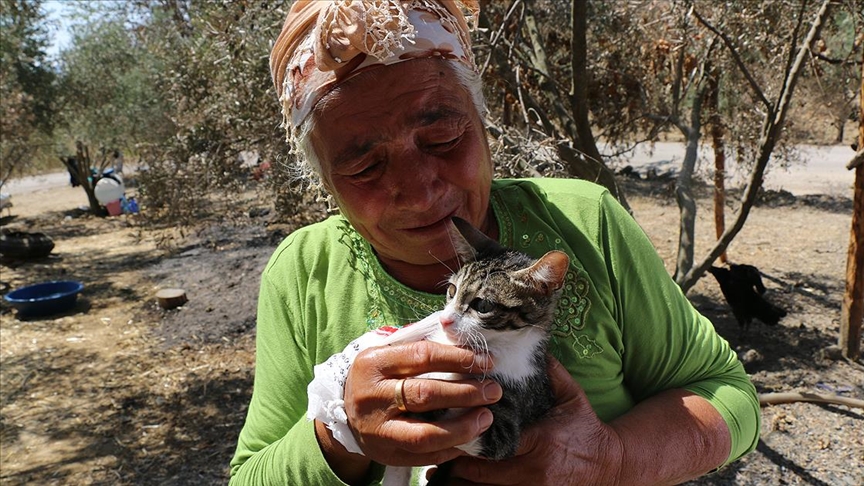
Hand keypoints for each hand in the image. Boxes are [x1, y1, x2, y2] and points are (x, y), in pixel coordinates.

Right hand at [343, 340, 502, 467]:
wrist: (345, 412)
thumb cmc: (378, 376)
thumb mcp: (389, 354)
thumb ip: (419, 344)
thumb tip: (463, 336)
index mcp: (373, 363)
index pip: (422, 356)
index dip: (458, 358)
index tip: (486, 362)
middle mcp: (371, 396)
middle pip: (426, 395)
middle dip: (466, 392)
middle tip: (493, 391)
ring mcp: (377, 429)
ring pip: (425, 434)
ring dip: (462, 427)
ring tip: (486, 418)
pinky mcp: (385, 454)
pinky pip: (424, 456)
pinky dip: (451, 448)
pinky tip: (469, 438)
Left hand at [443, 357, 623, 484]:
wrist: (611, 467)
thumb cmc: (586, 429)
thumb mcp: (572, 396)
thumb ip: (550, 371)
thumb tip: (527, 340)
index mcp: (540, 441)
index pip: (494, 442)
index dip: (469, 438)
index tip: (451, 426)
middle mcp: (534, 471)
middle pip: (482, 472)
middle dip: (458, 462)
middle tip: (438, 447)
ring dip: (462, 481)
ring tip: (440, 468)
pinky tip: (462, 482)